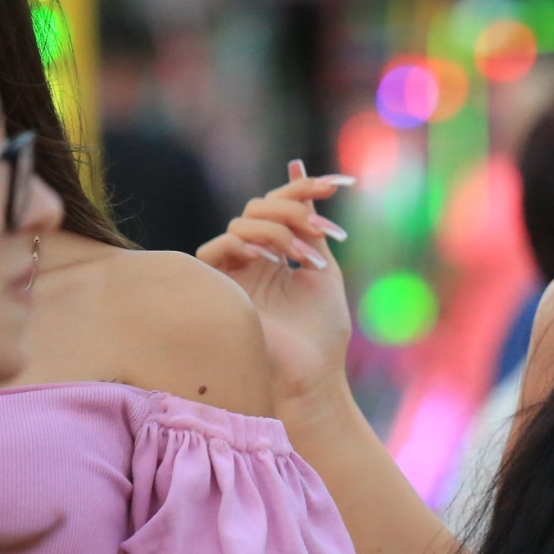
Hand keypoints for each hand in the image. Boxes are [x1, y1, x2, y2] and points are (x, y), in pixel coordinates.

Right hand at [197, 160, 354, 406]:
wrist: (313, 376)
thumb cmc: (322, 332)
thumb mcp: (323, 270)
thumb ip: (313, 227)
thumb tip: (305, 178)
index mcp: (274, 255)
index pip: (278, 207)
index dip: (303, 189)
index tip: (339, 184)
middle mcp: (250, 261)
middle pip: (258, 208)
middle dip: (293, 210)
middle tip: (321, 230)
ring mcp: (233, 274)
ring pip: (242, 224)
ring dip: (279, 231)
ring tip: (302, 258)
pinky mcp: (217, 289)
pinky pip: (214, 249)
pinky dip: (245, 245)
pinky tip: (271, 260)